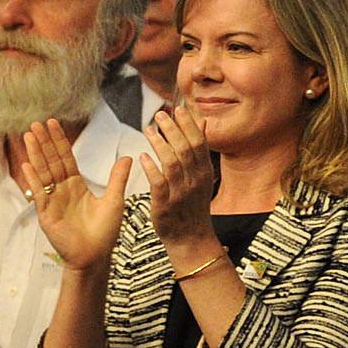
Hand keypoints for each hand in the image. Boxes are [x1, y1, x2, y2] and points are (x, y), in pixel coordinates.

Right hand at [18, 118, 132, 271]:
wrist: (95, 256)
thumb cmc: (105, 232)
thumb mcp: (115, 200)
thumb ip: (117, 178)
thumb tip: (128, 156)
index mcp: (76, 186)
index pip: (65, 158)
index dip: (59, 141)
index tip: (53, 124)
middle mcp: (62, 190)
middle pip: (51, 161)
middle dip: (44, 142)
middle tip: (36, 123)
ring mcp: (52, 201)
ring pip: (43, 173)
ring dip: (36, 154)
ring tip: (28, 136)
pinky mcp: (47, 214)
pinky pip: (40, 193)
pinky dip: (34, 180)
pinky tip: (27, 165)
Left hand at [139, 102, 220, 251]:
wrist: (191, 238)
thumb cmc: (192, 205)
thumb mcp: (202, 176)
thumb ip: (199, 150)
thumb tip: (201, 122)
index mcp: (204, 172)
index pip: (199, 143)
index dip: (188, 125)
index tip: (178, 108)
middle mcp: (195, 180)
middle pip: (185, 149)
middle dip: (173, 129)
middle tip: (160, 114)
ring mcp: (181, 192)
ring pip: (172, 163)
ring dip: (160, 144)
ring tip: (149, 129)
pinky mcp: (166, 204)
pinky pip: (159, 183)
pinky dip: (151, 168)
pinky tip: (143, 156)